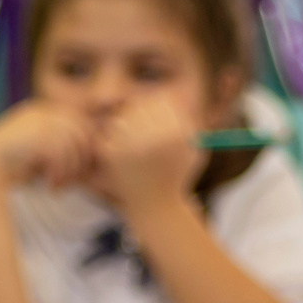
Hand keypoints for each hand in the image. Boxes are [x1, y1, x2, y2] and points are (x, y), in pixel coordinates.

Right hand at [0, 101, 98, 190]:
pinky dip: (59, 174)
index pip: (76, 123)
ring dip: (70, 170)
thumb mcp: (33, 149)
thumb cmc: (6, 165)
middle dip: (80, 159)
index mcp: (40, 110)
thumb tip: (85, 153)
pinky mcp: (37, 136)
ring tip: (58, 186)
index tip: (78, 169)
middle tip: (72, 181)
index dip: (82, 146)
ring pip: (73, 146)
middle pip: (80, 132)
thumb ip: (54, 145)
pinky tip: (49, 186)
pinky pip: (62, 156)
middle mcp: (41, 111)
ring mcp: (40, 122)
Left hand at [88, 93, 204, 216]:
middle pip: (140, 105)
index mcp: (176, 134)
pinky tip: (124, 155)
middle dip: (141, 112)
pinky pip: (110, 134)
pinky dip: (115, 141)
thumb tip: (170, 94)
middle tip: (141, 122)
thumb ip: (187, 121)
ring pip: (122, 118)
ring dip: (127, 126)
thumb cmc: (177, 177)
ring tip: (135, 144)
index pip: (161, 100)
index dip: (157, 104)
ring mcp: (130, 146)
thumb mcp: (192, 150)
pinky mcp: (113, 154)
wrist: (156, 207)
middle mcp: (153, 138)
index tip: (155, 112)